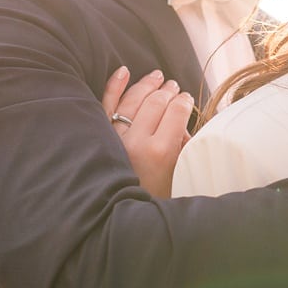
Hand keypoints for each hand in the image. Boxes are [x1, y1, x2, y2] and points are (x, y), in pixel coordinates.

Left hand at [100, 67, 194, 198]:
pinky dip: (114, 85)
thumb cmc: (152, 197)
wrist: (115, 216)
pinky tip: (123, 71)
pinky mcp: (99, 135)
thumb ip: (182, 148)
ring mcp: (115, 136)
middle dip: (169, 91)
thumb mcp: (177, 176)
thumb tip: (182, 126)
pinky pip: (106, 104)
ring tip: (158, 77)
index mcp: (160, 152)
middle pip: (157, 102)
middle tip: (174, 86)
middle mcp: (136, 141)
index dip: (184, 101)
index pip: (177, 112)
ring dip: (147, 84)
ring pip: (133, 99)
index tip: (187, 98)